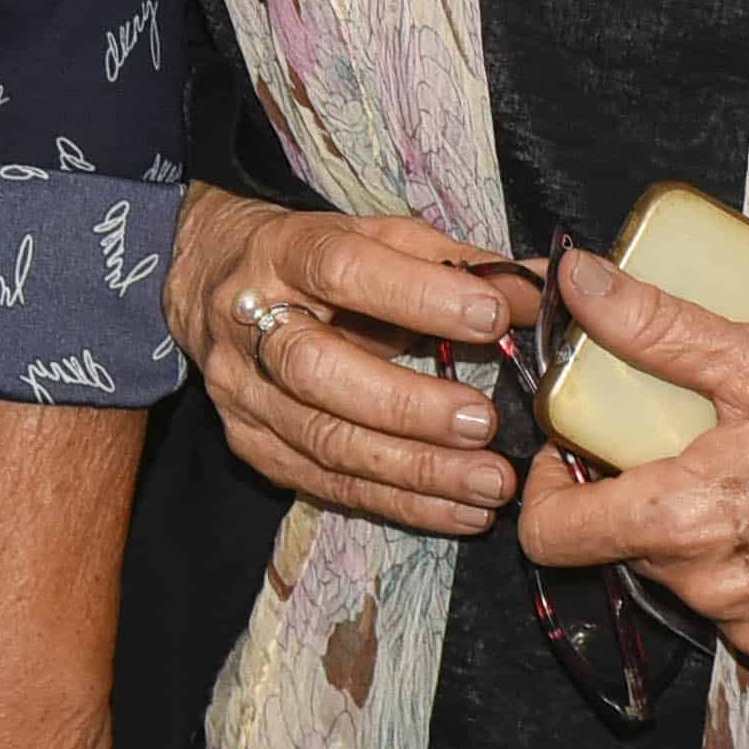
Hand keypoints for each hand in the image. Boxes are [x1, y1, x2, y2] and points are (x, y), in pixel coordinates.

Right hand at [167, 183, 539, 535]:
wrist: (212, 279)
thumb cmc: (317, 260)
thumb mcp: (377, 237)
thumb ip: (455, 264)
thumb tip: (536, 290)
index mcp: (283, 253)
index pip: (342, 269)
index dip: (415, 294)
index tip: (490, 317)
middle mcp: (248, 323)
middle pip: (316, 370)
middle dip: (405, 405)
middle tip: (483, 423)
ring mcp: (243, 393)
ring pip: (323, 440)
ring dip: (414, 470)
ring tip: (489, 483)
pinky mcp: (252, 446)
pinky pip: (328, 485)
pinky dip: (401, 503)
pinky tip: (460, 511)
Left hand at [509, 245, 748, 685]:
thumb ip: (656, 326)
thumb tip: (577, 280)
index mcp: (690, 521)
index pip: (556, 537)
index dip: (548, 491)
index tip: (574, 454)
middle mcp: (719, 594)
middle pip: (631, 552)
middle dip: (646, 501)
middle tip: (695, 445)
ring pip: (695, 587)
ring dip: (710, 544)